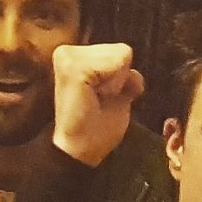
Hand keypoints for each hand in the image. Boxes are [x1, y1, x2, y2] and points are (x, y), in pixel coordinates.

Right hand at [51, 42, 144, 166]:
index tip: (102, 97)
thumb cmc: (96, 127)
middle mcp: (67, 51)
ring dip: (116, 82)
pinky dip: (114, 84)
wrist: (79, 151)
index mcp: (75, 56)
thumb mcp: (118, 95)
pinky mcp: (72, 68)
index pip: (120, 51)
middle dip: (119, 78)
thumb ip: (125, 76)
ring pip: (120, 55)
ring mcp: (67, 57)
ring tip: (96, 100)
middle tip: (99, 99)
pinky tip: (95, 98)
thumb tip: (135, 76)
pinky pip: (116, 63)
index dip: (120, 78)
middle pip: (122, 50)